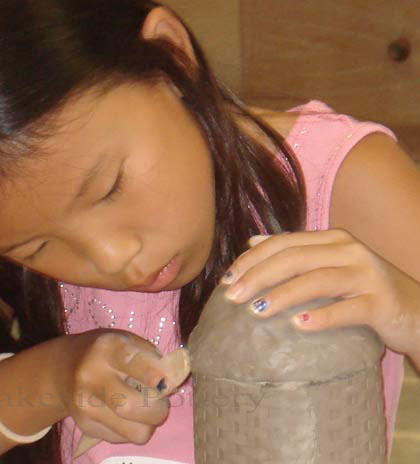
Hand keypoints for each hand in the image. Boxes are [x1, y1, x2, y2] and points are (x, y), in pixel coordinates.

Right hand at [58, 329, 187, 445]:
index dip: (155, 375)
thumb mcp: (127, 340)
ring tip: (145, 407)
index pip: (133, 363)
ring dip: (149, 423)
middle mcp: (92, 376)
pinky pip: (125, 439)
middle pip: (131, 406)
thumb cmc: (107, 352)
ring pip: (134, 431)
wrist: (64, 368)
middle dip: (158, 408)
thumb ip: (151, 357)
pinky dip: (133, 427)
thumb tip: (171, 383)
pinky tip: (126, 412)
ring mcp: (86, 405)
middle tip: (160, 400)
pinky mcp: (86, 427)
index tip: (167, 382)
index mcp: (107, 347)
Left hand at [221, 229, 419, 359]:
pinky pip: (348, 309)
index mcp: (332, 239)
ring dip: (282, 295)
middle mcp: (349, 250)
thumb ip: (295, 251)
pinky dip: (322, 316)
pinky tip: (298, 326)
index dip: (253, 259)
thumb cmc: (364, 288)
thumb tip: (253, 241)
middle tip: (232, 297)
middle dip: (259, 276)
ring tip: (256, 312)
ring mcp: (367, 275)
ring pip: (317, 280)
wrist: (417, 310)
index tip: (228, 279)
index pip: (283, 243)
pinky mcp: (381, 302)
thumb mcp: (329, 264)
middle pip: (295, 258)